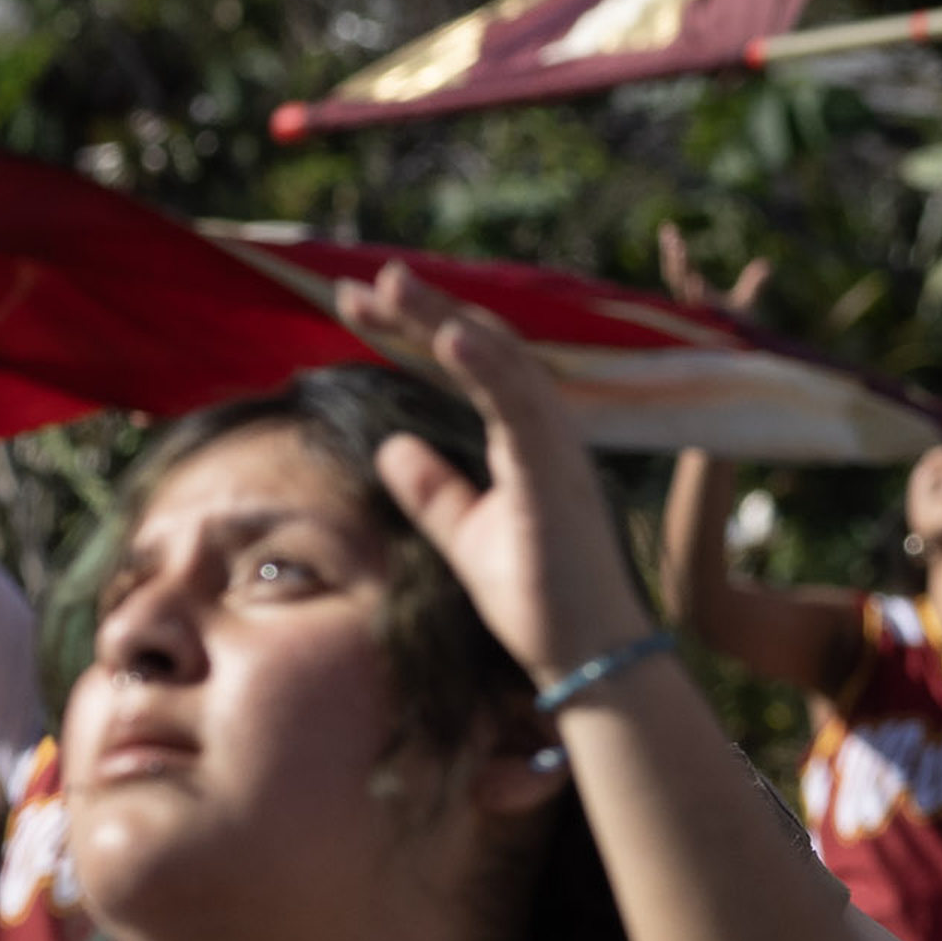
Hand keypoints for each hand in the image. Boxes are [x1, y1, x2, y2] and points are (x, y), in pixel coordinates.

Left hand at [335, 263, 652, 682]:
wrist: (586, 658)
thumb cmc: (540, 601)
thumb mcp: (466, 538)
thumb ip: (433, 490)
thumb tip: (389, 445)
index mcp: (525, 440)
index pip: (465, 367)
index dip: (411, 331)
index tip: (355, 306)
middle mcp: (546, 431)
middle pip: (483, 349)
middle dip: (421, 310)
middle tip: (360, 282)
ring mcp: (557, 448)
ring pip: (505, 360)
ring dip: (448, 319)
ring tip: (394, 285)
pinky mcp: (558, 474)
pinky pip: (524, 406)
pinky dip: (488, 365)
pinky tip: (449, 335)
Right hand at [651, 224, 777, 324]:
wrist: (743, 352)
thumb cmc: (738, 329)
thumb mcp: (745, 299)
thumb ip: (753, 281)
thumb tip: (767, 263)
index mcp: (694, 293)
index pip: (678, 266)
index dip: (672, 247)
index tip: (668, 226)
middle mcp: (690, 302)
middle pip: (673, 272)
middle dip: (671, 251)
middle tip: (668, 229)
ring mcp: (695, 311)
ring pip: (682, 286)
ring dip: (681, 266)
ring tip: (680, 246)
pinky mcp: (705, 322)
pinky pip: (697, 306)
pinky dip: (695, 292)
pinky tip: (695, 278)